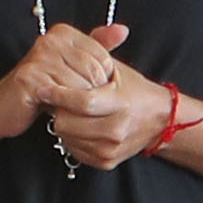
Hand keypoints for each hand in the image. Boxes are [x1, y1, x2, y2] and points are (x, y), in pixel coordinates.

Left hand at [36, 27, 172, 168]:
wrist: (159, 119)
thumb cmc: (133, 90)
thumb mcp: (116, 69)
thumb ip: (92, 57)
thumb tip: (63, 42)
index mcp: (120, 103)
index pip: (82, 102)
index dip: (59, 95)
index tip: (42, 88)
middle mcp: (116, 129)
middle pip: (67, 123)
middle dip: (58, 109)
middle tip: (58, 100)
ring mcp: (110, 148)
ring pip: (66, 137)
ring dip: (64, 123)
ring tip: (71, 112)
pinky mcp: (105, 161)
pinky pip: (73, 149)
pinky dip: (72, 137)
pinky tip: (81, 126)